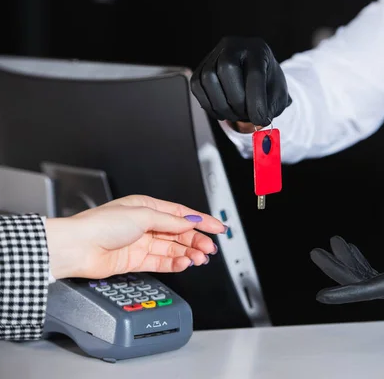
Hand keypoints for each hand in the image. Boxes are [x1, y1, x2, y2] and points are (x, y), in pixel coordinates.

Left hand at [45, 195, 226, 279]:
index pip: (181, 214)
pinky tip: (185, 263)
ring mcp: (141, 243)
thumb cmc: (101, 224)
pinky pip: (162, 262)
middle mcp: (145, 225)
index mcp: (147, 207)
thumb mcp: (143, 215)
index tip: (218, 227)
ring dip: (189, 253)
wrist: (78, 248)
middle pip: (179, 233)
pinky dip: (176, 264)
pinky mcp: (136, 261)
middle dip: (197, 240)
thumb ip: (170, 221)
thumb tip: (190, 222)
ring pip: (173, 249)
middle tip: (210, 248)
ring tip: (200, 258)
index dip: (202, 220)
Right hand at [191, 37, 291, 126]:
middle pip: (227, 68)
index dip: (257, 101)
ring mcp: (215, 54)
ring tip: (235, 115)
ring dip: (221, 105)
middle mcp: (234, 46)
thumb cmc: (267, 86)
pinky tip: (222, 112)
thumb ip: (272, 107)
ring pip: (208, 78)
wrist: (254, 78)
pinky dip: (209, 105)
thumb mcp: (278, 95)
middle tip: (246, 115)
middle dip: (236, 101)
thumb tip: (260, 120)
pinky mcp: (201, 67)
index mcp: (258, 50)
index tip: (260, 120)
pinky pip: (197, 86)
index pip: (255, 73)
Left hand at [310, 218, 383, 306]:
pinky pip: (378, 278)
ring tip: (333, 242)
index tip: (321, 296)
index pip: (370, 289)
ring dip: (350, 264)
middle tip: (315, 252)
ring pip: (368, 281)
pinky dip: (364, 265)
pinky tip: (352, 251)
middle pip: (363, 284)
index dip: (344, 291)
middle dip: (338, 269)